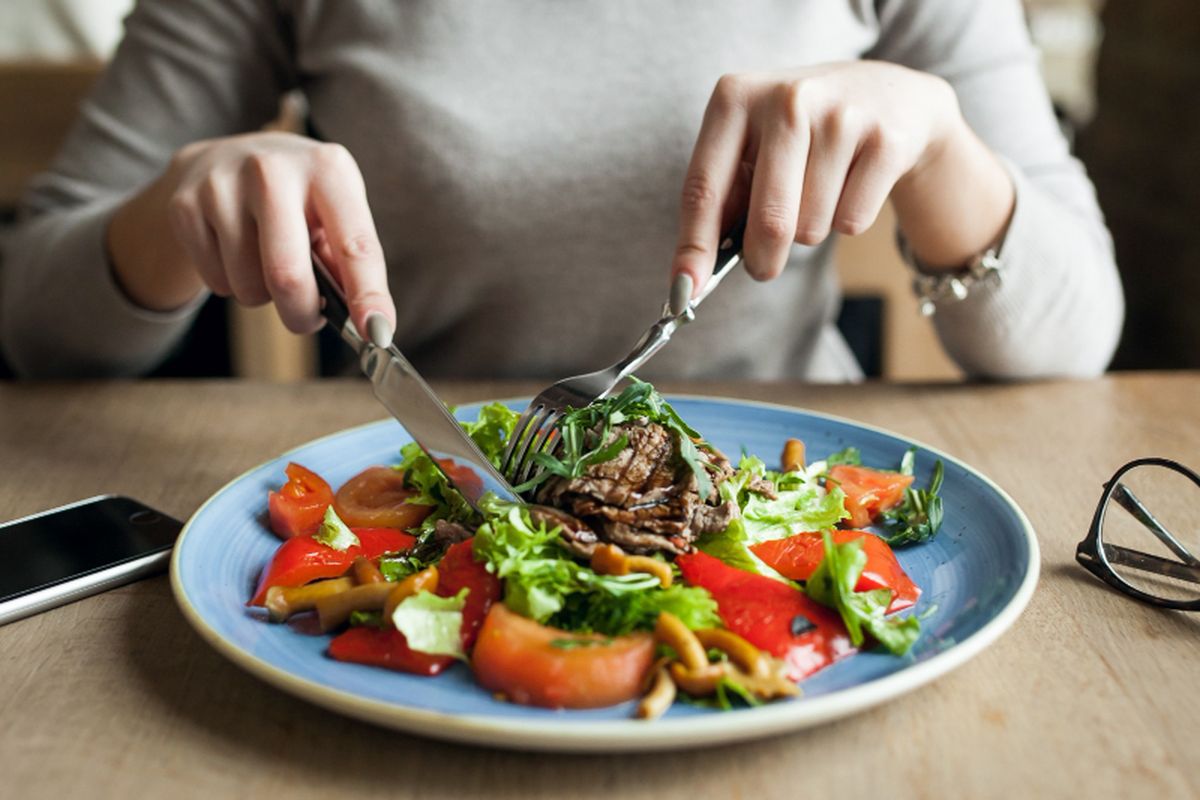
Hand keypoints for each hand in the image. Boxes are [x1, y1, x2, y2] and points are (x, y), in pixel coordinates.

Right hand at [108, 132, 394, 342]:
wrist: (224, 159)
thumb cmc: (297, 198)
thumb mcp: (334, 211)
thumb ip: (350, 261)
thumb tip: (368, 322)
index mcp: (327, 169)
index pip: (355, 244)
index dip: (368, 295)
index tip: (378, 334)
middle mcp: (273, 169)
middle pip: (287, 275)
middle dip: (301, 314)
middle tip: (306, 318)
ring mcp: (222, 185)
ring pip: (248, 287)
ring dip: (264, 296)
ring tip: (266, 264)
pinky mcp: (184, 206)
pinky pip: (216, 283)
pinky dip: (232, 284)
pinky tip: (235, 252)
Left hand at [670, 61, 999, 289]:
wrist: (890, 95)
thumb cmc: (800, 135)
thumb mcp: (752, 146)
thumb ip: (723, 200)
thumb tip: (692, 276)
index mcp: (735, 97)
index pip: (704, 188)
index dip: (694, 247)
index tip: (684, 292)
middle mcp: (786, 99)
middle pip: (768, 221)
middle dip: (762, 259)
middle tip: (763, 266)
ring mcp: (841, 116)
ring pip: (811, 228)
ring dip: (810, 230)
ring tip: (820, 190)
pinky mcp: (886, 140)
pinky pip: (851, 222)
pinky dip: (847, 220)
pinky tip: (852, 182)